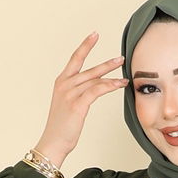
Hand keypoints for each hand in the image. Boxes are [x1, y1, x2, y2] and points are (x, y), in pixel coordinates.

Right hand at [34, 32, 127, 164]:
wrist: (53, 143)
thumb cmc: (61, 128)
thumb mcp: (68, 105)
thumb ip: (78, 93)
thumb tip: (93, 88)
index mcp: (61, 82)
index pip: (75, 59)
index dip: (85, 46)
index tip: (94, 34)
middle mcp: (65, 85)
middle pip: (89, 69)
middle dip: (107, 63)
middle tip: (121, 58)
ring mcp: (70, 94)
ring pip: (95, 79)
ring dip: (112, 77)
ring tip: (124, 75)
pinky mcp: (77, 104)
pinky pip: (96, 90)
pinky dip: (109, 87)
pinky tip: (118, 85)